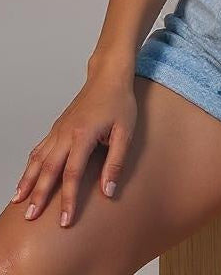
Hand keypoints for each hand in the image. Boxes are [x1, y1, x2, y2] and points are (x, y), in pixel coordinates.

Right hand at [9, 68, 137, 227]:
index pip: (72, 173)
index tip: (65, 220)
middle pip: (49, 169)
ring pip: (38, 159)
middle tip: (31, 217)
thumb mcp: (125, 132)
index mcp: (83, 134)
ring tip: (19, 202)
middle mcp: (66, 133)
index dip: (68, 199)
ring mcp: (59, 130)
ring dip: (28, 181)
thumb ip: (116, 162)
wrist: (108, 76)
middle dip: (39, 195)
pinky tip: (26, 178)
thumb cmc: (119, 102)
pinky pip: (39, 149)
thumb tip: (108, 191)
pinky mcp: (57, 128)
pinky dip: (30, 165)